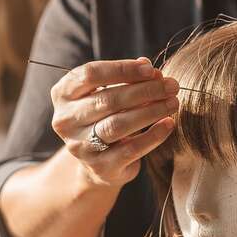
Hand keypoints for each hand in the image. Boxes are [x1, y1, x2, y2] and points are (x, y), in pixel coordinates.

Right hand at [50, 57, 179, 187]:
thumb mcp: (109, 94)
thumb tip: (150, 69)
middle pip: (108, 100)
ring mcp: (81, 146)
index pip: (90, 74)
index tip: (151, 69)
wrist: (99, 164)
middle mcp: (65, 121)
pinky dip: (153, 135)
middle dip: (144, 90)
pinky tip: (168, 123)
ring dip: (150, 111)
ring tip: (173, 103)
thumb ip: (126, 79)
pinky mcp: (101, 167)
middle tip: (171, 86)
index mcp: (63, 95)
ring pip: (118, 124)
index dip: (122, 69)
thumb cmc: (105, 118)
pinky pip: (131, 149)